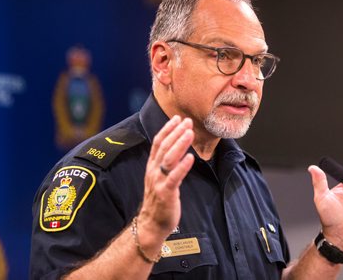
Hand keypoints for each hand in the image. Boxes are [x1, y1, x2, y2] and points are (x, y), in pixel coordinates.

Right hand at [138, 115, 194, 238]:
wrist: (151, 223)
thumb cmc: (159, 200)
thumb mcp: (159, 178)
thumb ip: (165, 164)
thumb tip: (176, 148)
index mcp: (152, 166)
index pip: (158, 142)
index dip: (167, 129)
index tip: (177, 118)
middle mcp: (153, 171)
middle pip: (164, 147)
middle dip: (176, 132)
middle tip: (187, 121)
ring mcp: (158, 181)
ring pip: (168, 158)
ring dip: (179, 144)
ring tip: (189, 132)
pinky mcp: (166, 192)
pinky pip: (174, 177)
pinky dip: (182, 166)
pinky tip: (190, 157)